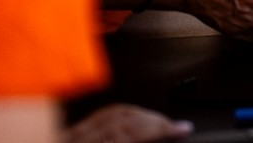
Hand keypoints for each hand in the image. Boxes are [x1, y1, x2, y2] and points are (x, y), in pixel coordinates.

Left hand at [63, 105, 191, 142]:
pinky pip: (101, 114)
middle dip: (156, 120)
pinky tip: (135, 119)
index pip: (130, 133)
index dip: (161, 128)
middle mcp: (78, 140)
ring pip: (113, 112)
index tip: (182, 128)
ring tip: (160, 122)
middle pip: (124, 119)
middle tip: (176, 126)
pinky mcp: (70, 134)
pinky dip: (123, 114)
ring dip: (142, 115)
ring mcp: (71, 135)